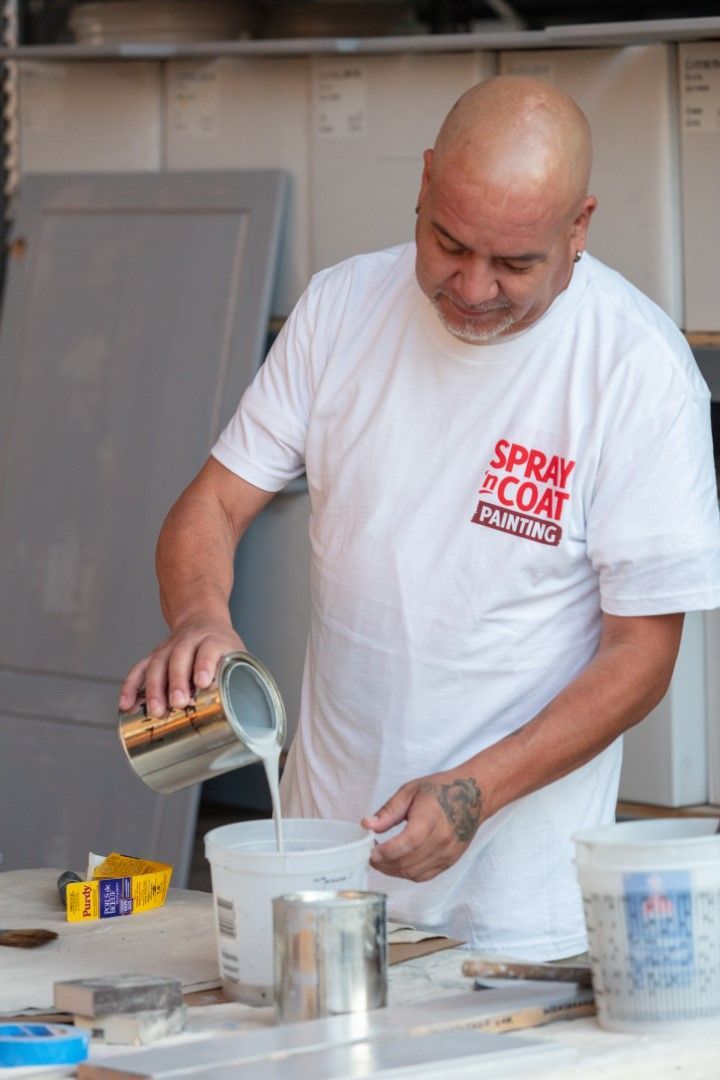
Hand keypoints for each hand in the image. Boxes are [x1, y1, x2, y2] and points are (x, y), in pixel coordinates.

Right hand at [118, 621, 245, 717]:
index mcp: (212, 640)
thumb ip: (241, 679)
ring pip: (157, 664)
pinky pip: (139, 669)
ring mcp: (168, 648)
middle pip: (179, 658)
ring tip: (156, 711)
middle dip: (177, 681)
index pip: (208, 649)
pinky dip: (130, 686)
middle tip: (178, 703)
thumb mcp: (236, 655)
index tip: (202, 682)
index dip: (204, 664)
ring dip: (154, 688)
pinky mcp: (154, 656)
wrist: (201, 618)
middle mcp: (188, 641)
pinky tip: (125, 704)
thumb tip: (251, 716)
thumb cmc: (222, 647)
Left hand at [361, 772, 482, 881]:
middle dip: (383, 863)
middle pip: (407, 862)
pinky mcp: (449, 862)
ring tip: (381, 859)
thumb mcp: (410, 791)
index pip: (407, 843)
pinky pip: (423, 876)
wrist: (473, 796)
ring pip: (413, 873)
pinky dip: (407, 873)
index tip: (370, 851)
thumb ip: (388, 811)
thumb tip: (367, 825)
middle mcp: (441, 840)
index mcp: (431, 818)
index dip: (386, 852)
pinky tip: (397, 863)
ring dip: (393, 871)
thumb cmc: (442, 789)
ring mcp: (447, 854)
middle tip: (370, 855)